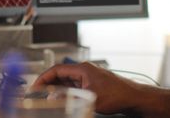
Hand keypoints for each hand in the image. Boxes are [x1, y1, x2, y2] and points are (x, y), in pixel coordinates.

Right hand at [32, 62, 149, 114]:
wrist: (133, 98)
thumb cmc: (117, 95)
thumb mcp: (88, 99)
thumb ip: (69, 98)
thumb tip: (53, 99)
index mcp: (82, 69)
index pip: (56, 70)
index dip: (43, 78)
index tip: (35, 87)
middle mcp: (84, 70)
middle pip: (60, 74)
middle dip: (48, 84)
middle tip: (38, 94)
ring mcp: (89, 76)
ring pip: (67, 80)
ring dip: (57, 88)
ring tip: (48, 98)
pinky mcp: (93, 83)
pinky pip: (74, 85)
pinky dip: (66, 91)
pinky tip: (63, 99)